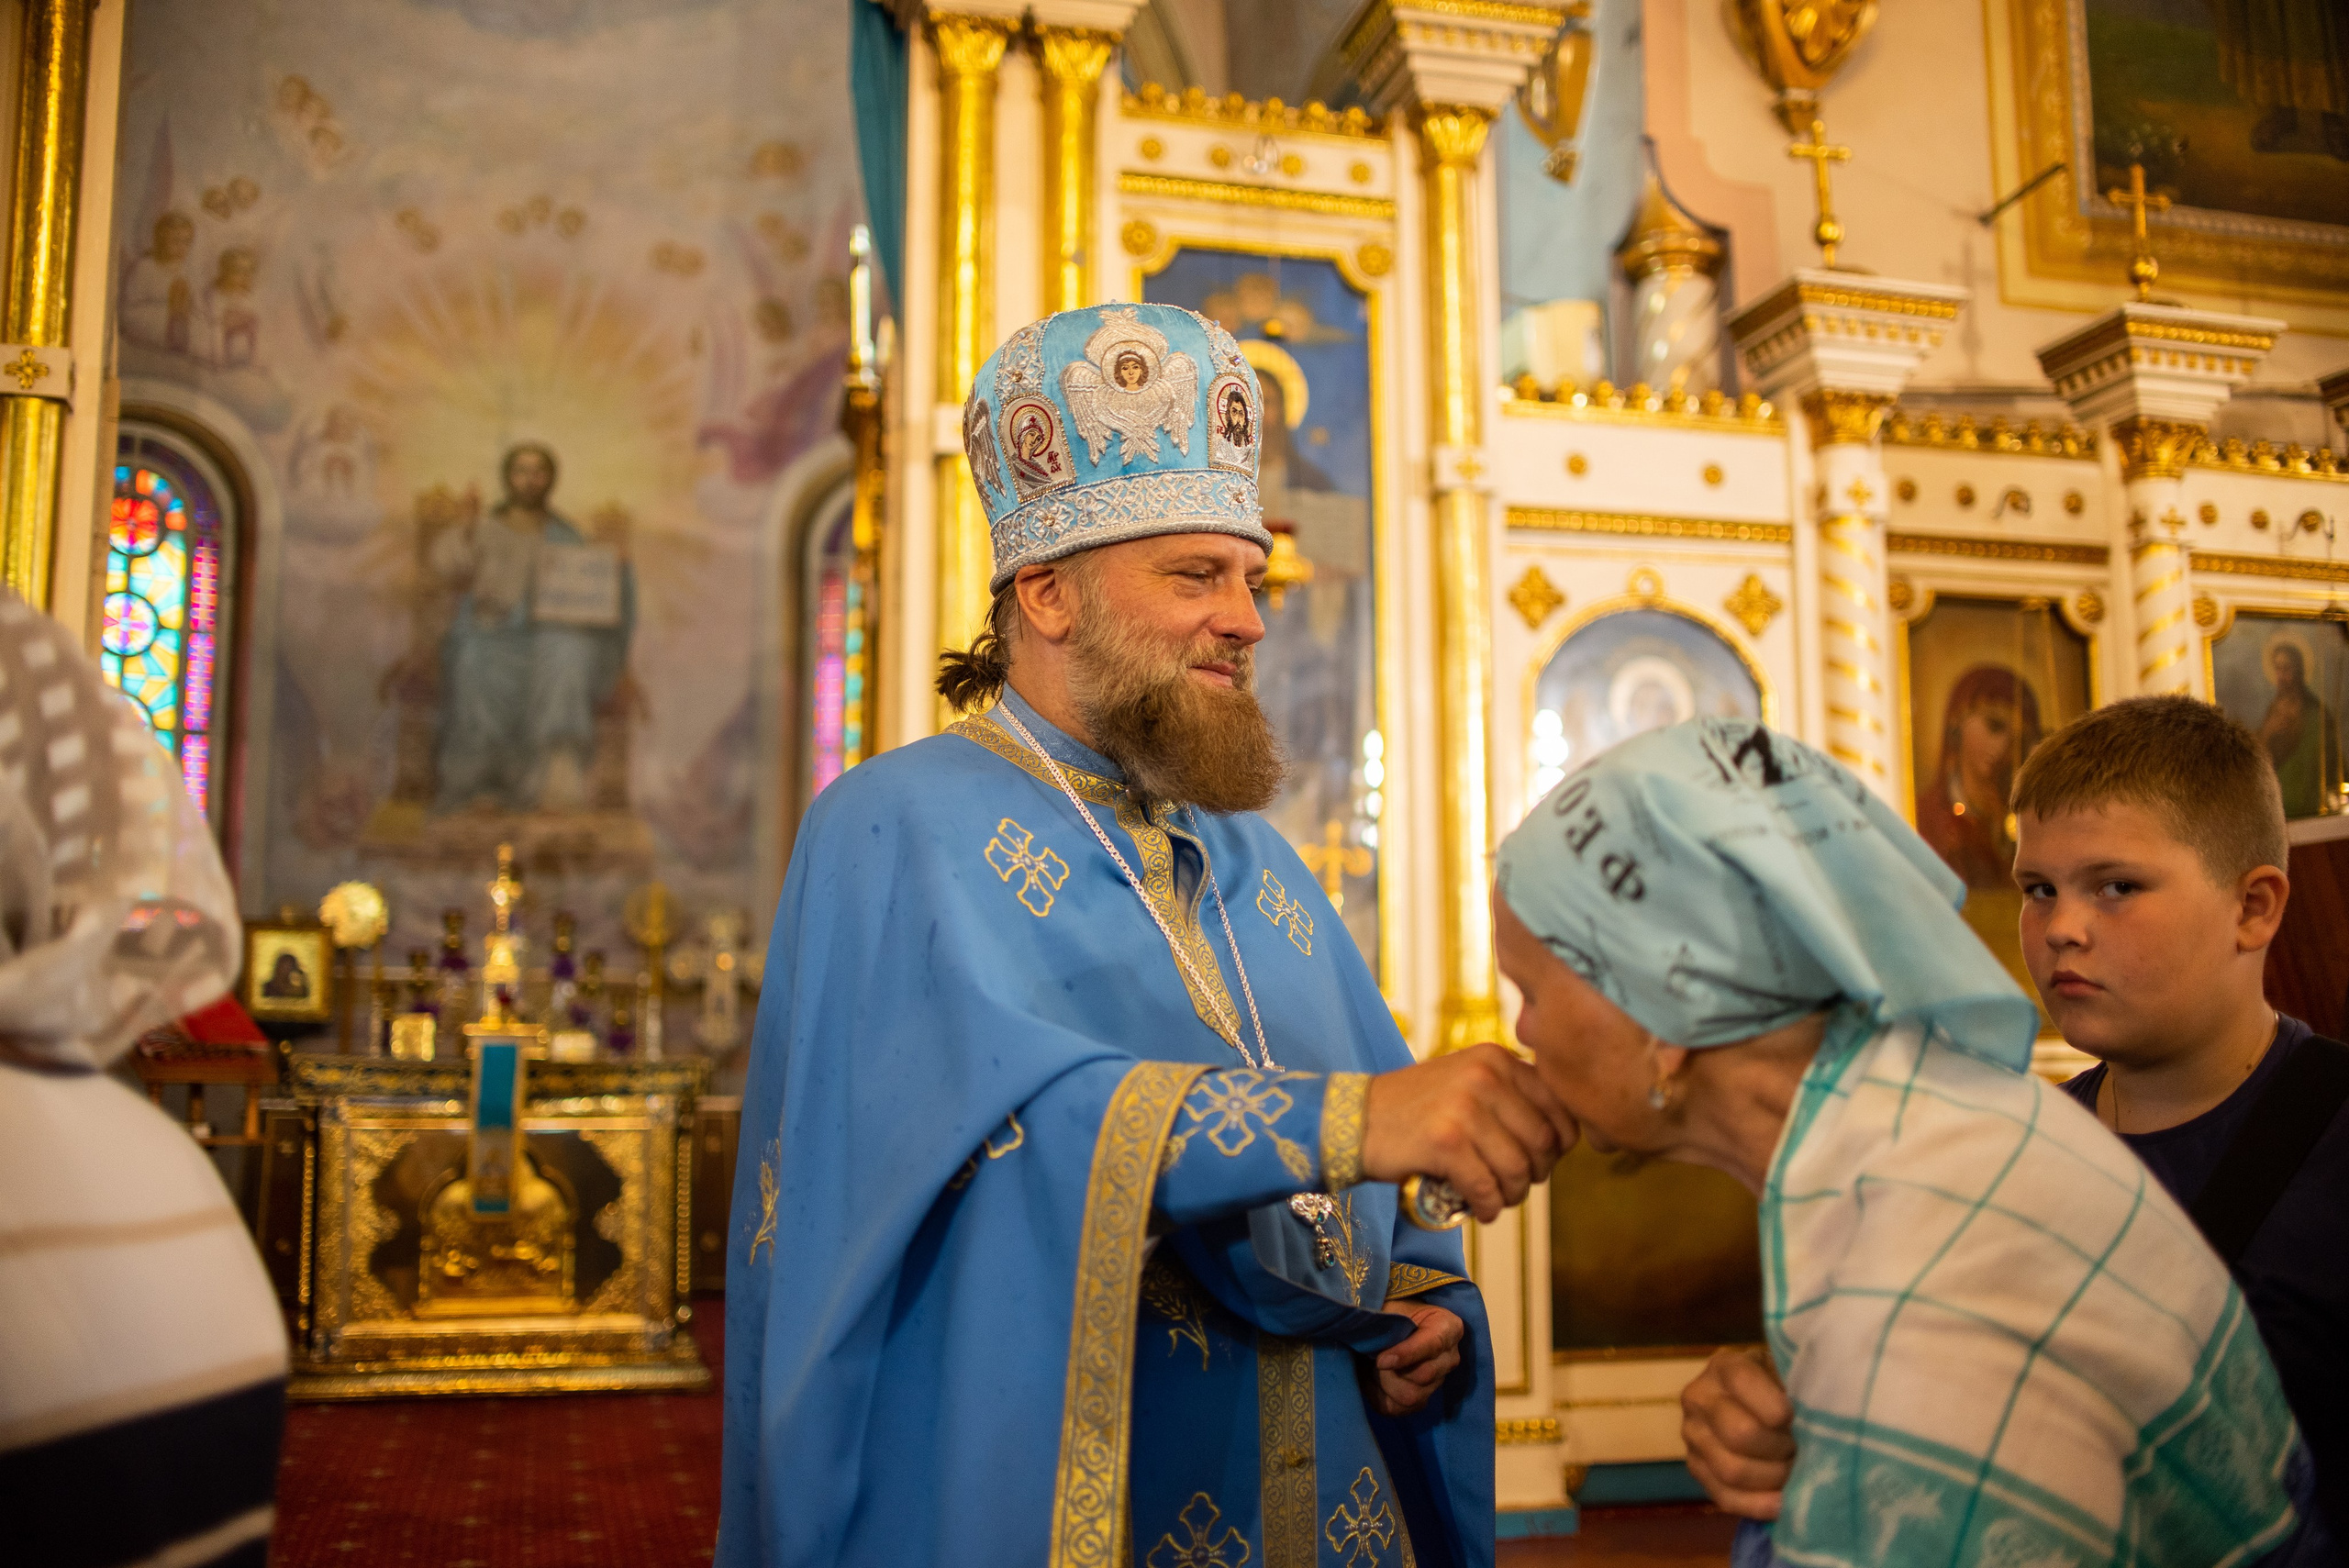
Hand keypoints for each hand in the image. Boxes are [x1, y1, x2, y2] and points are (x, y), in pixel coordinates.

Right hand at [1361, 1043, 1576, 1222]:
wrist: (1354, 1120)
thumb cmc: (1416, 1111)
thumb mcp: (1467, 1082)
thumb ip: (1510, 1097)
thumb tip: (1562, 1139)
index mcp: (1497, 1058)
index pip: (1559, 1105)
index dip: (1562, 1143)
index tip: (1544, 1160)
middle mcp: (1485, 1075)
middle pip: (1544, 1142)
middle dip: (1536, 1174)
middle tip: (1515, 1186)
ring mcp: (1464, 1107)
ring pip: (1518, 1169)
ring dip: (1512, 1195)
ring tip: (1497, 1199)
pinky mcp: (1445, 1141)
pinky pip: (1488, 1187)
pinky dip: (1489, 1207)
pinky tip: (1480, 1210)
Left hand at [1370, 1301, 1463, 1416]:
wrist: (1382, 1325)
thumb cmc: (1388, 1311)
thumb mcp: (1389, 1307)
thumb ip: (1387, 1321)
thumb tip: (1377, 1348)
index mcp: (1448, 1327)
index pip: (1433, 1345)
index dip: (1406, 1354)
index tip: (1381, 1360)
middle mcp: (1449, 1357)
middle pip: (1424, 1376)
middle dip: (1392, 1370)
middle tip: (1373, 1358)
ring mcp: (1438, 1381)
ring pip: (1412, 1397)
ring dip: (1385, 1384)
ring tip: (1371, 1367)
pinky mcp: (1422, 1399)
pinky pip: (1400, 1410)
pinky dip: (1380, 1397)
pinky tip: (1371, 1380)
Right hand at [1680, 1346, 1794, 1519]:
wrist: (1761, 1406)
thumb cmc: (1783, 1389)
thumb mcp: (1789, 1373)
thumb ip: (1797, 1385)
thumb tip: (1815, 1412)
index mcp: (1723, 1365)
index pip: (1742, 1381)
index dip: (1776, 1407)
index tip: (1798, 1419)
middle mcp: (1698, 1396)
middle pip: (1739, 1433)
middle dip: (1780, 1449)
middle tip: (1801, 1449)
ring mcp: (1692, 1434)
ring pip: (1731, 1470)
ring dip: (1773, 1478)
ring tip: (1794, 1471)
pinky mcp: (1695, 1467)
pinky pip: (1724, 1496)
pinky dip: (1758, 1505)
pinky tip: (1782, 1502)